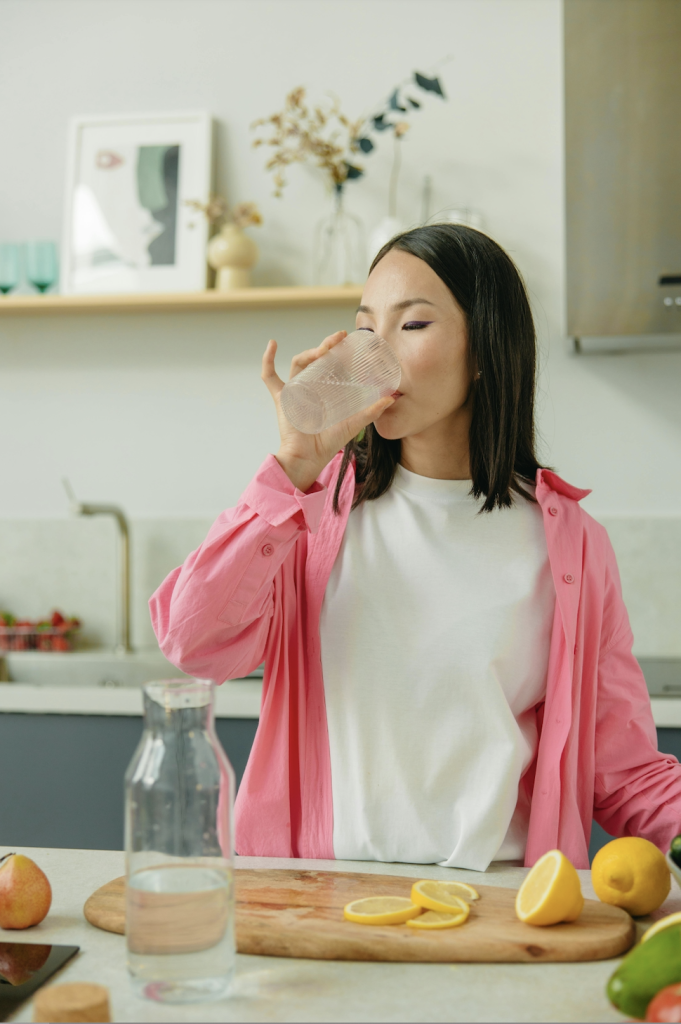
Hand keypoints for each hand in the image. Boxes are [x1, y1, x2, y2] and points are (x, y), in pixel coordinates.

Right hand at [262, 330, 394, 492]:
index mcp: (326, 390)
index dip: (338, 351)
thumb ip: (371, 411)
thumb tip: (391, 398)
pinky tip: (272, 343)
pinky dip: (267, 359)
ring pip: (299, 363)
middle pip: (316, 359)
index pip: (331, 364)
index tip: (348, 340)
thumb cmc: (329, 442)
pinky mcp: (281, 398)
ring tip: (323, 349)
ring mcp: (294, 390)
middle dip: (326, 346)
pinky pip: (269, 376)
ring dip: (310, 352)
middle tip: (339, 338)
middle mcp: (310, 387)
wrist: (309, 457)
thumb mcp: (354, 423)